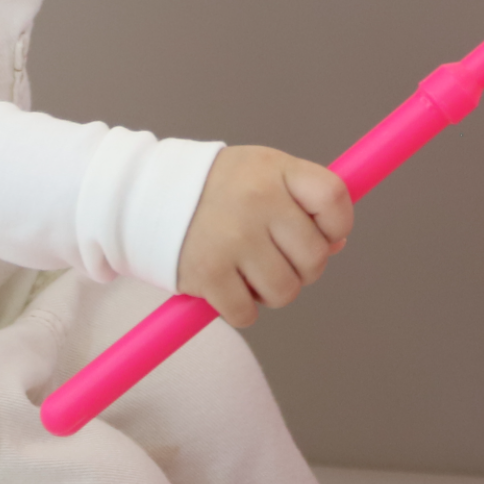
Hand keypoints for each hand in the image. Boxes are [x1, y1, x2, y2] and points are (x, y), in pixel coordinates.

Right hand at [177, 146, 352, 326]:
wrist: (145, 197)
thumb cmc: (215, 190)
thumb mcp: (261, 173)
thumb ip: (302, 200)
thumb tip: (337, 244)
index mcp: (275, 170)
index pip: (333, 199)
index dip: (337, 225)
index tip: (323, 233)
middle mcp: (258, 201)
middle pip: (314, 257)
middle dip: (301, 268)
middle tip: (274, 257)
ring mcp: (234, 238)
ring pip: (285, 291)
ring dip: (271, 291)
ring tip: (248, 272)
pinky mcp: (209, 273)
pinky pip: (247, 313)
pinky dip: (239, 309)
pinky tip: (226, 286)